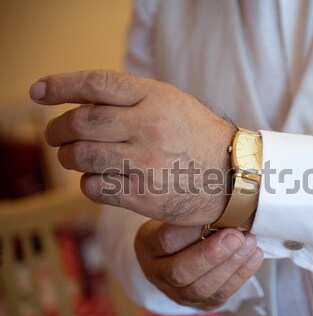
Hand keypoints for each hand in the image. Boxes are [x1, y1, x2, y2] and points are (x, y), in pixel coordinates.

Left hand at [29, 70, 236, 224]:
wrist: (233, 177)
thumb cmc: (201, 138)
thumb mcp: (175, 103)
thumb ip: (134, 97)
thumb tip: (84, 102)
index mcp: (156, 98)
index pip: (96, 84)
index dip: (60, 86)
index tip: (39, 93)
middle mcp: (149, 127)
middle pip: (80, 123)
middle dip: (57, 129)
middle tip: (54, 135)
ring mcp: (145, 163)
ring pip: (82, 157)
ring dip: (69, 157)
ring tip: (74, 158)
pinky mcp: (143, 196)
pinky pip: (94, 187)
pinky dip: (88, 182)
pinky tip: (98, 179)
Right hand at [134, 220, 263, 309]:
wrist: (178, 251)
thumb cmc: (181, 223)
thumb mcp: (178, 212)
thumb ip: (194, 208)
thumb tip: (225, 199)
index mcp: (147, 245)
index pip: (165, 240)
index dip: (191, 230)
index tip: (216, 213)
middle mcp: (157, 273)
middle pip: (180, 272)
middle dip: (212, 255)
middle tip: (237, 236)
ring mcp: (176, 293)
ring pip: (200, 289)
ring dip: (231, 266)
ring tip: (250, 243)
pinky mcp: (199, 304)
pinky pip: (219, 296)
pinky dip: (240, 276)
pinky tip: (254, 256)